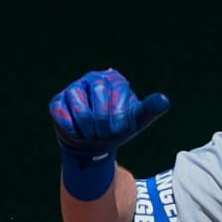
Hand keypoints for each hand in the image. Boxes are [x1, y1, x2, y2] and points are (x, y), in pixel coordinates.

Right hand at [50, 69, 169, 160]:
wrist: (93, 143)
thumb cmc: (117, 128)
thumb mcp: (136, 120)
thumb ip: (150, 109)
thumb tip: (164, 101)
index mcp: (114, 80)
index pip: (117, 97)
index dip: (118, 119)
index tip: (118, 129)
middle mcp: (93, 78)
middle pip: (98, 100)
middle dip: (103, 124)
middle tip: (104, 133)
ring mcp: (74, 88)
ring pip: (80, 110)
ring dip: (88, 130)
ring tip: (92, 134)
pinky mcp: (57, 101)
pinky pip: (63, 116)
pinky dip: (73, 130)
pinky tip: (78, 132)